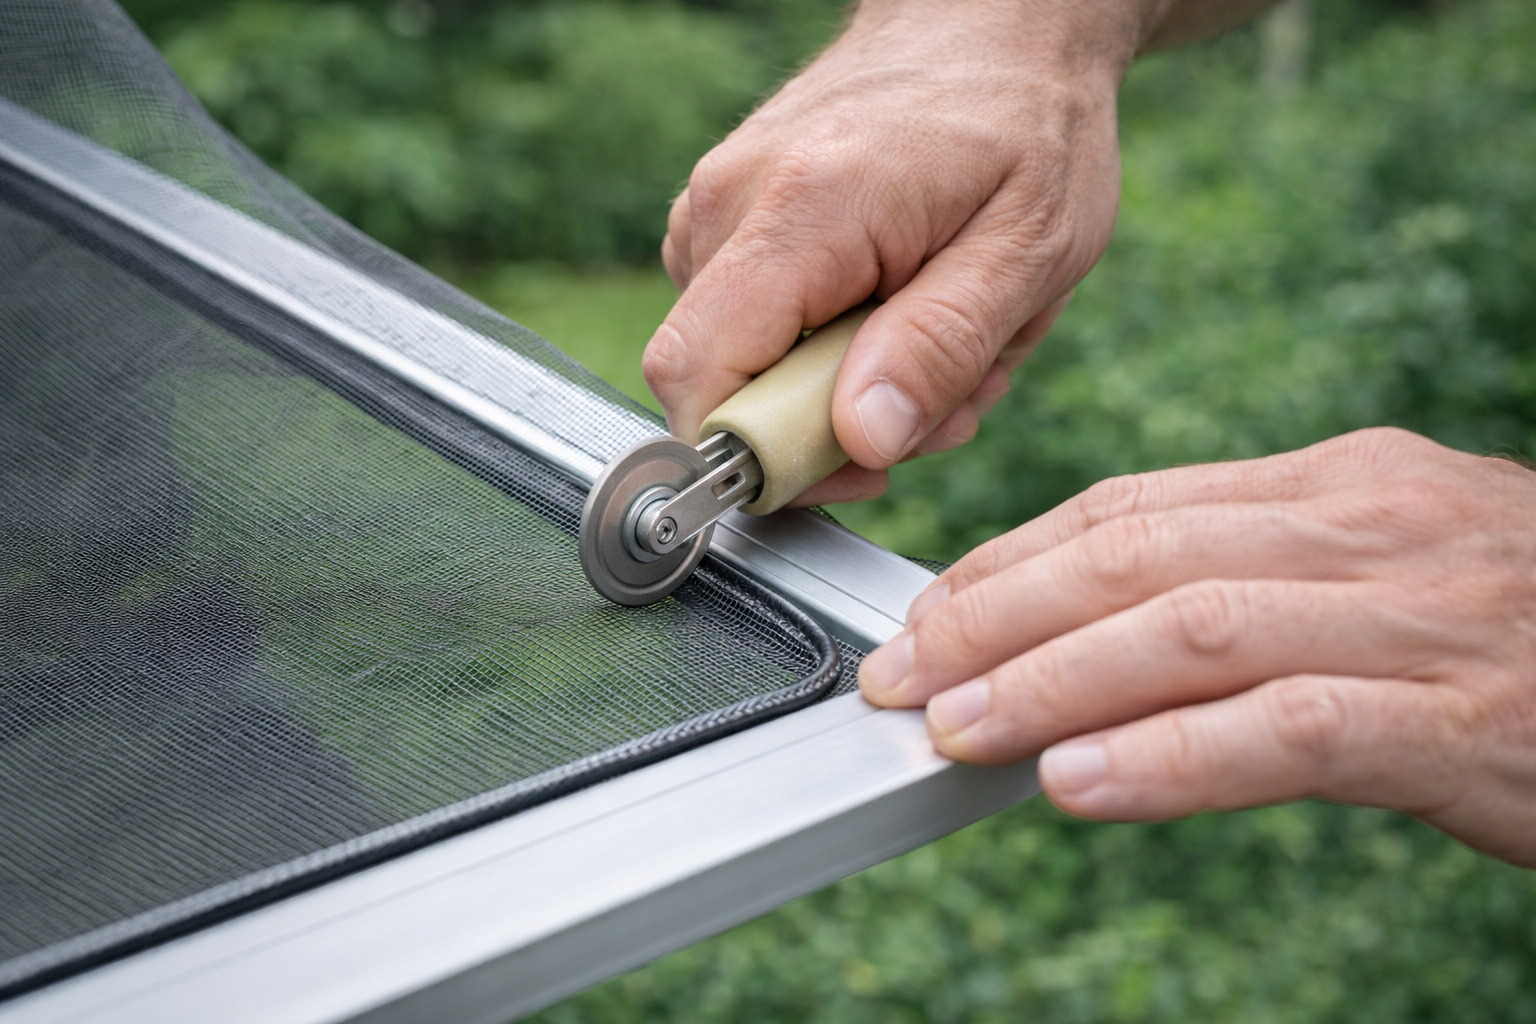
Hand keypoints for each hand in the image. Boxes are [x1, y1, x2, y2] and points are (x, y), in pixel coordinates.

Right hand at [643, 0, 1156, 504]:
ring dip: (838, 388)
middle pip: (718, 383)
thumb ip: (940, 346)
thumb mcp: (1029, 249)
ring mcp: (718, 203)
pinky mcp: (726, 214)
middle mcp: (732, 201)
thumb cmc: (1027, 124)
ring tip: (934, 335)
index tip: (855, 464)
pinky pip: (749, 325)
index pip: (698, 375)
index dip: (758, 455)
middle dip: (828, 427)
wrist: (993, 21)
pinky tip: (897, 311)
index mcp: (803, 210)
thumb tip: (860, 442)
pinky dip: (824, 347)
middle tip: (943, 394)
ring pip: (739, 363)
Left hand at [858, 428, 1535, 866]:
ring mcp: (1419, 615)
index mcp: (1336, 485)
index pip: (1133, 506)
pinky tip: (1079, 783)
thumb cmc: (1524, 631)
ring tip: (953, 727)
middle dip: (997, 618)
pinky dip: (1172, 756)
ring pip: (1191, 631)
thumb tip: (1100, 628)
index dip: (1011, 561)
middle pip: (1136, 557)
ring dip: (1051, 683)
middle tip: (900, 674)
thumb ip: (1255, 583)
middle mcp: (1367, 526)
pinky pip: (1290, 730)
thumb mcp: (1386, 571)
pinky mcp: (1461, 716)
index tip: (929, 612)